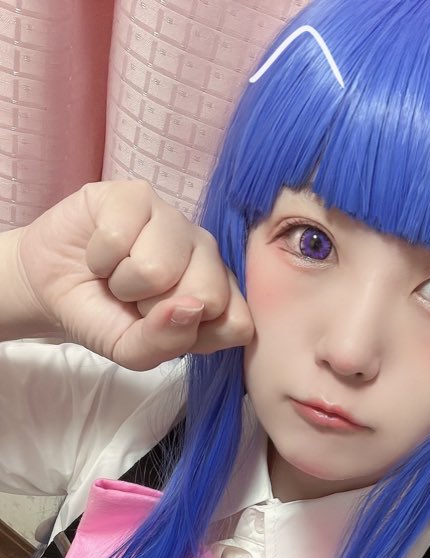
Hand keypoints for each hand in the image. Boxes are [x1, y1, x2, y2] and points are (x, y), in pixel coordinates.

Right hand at [15, 179, 254, 369]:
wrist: (52, 286)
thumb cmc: (102, 316)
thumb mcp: (133, 351)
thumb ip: (166, 342)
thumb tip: (191, 308)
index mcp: (218, 295)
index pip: (237, 324)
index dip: (194, 336)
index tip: (164, 330)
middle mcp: (207, 254)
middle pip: (207, 295)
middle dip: (156, 309)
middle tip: (136, 301)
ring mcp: (177, 221)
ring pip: (160, 268)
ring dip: (123, 283)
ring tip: (116, 276)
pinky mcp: (139, 194)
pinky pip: (120, 237)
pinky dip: (99, 256)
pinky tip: (101, 252)